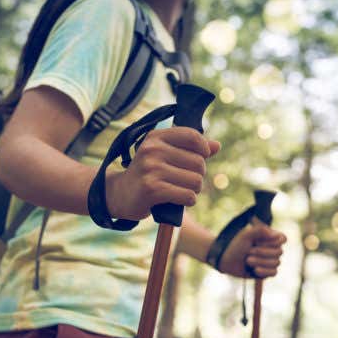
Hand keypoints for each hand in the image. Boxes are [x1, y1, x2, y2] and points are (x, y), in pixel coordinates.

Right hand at [105, 127, 219, 220]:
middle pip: (199, 162)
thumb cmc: (148, 173)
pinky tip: (177, 200)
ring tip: (178, 190)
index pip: (192, 136)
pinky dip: (188, 201)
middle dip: (198, 175)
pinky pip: (188, 196)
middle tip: (184, 181)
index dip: (203, 149)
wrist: (120, 194)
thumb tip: (217, 145)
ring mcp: (151, 169)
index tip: (201, 157)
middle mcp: (152, 150)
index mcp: (156, 137)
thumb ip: (191, 149)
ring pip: (196, 181)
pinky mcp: (152, 189)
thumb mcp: (165, 155)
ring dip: (193, 190)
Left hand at [217, 222, 285, 278]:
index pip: (283, 238)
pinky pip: (274, 273)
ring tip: (247, 260)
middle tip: (249, 251)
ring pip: (276, 263)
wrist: (225, 260)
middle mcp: (271, 248)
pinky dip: (264, 271)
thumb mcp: (245, 235)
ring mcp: (269, 260)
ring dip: (261, 262)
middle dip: (263, 252)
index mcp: (268, 237)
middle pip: (279, 252)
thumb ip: (260, 231)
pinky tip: (255, 270)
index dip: (274, 241)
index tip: (259, 241)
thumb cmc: (235, 245)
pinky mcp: (266, 272)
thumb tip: (275, 234)